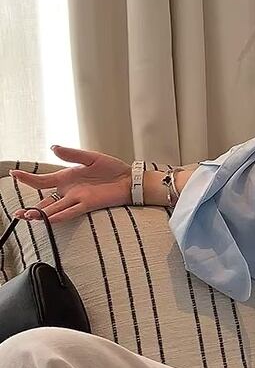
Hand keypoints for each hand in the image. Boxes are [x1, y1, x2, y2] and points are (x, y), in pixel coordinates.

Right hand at [10, 145, 132, 223]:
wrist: (129, 180)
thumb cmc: (112, 169)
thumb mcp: (90, 157)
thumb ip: (71, 154)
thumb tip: (53, 148)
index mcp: (66, 178)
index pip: (42, 180)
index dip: (27, 178)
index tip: (12, 174)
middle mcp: (69, 191)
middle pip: (45, 201)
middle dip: (31, 208)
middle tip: (17, 213)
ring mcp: (78, 199)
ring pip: (55, 209)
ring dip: (41, 214)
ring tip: (27, 218)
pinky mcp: (88, 205)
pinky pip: (71, 211)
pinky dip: (60, 215)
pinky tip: (49, 219)